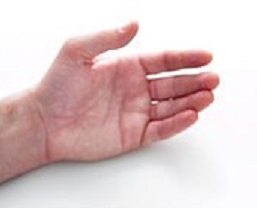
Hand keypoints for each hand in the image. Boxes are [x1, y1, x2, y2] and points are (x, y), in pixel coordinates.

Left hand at [31, 21, 218, 162]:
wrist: (42, 122)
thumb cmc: (54, 86)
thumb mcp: (77, 51)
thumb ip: (107, 36)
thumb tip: (134, 22)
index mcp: (127, 66)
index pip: (164, 60)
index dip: (186, 58)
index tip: (206, 56)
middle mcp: (135, 89)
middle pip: (174, 84)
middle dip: (196, 81)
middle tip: (213, 78)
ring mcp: (135, 113)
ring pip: (172, 106)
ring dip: (192, 101)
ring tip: (208, 96)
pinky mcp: (132, 135)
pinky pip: (160, 129)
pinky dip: (177, 123)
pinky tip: (190, 115)